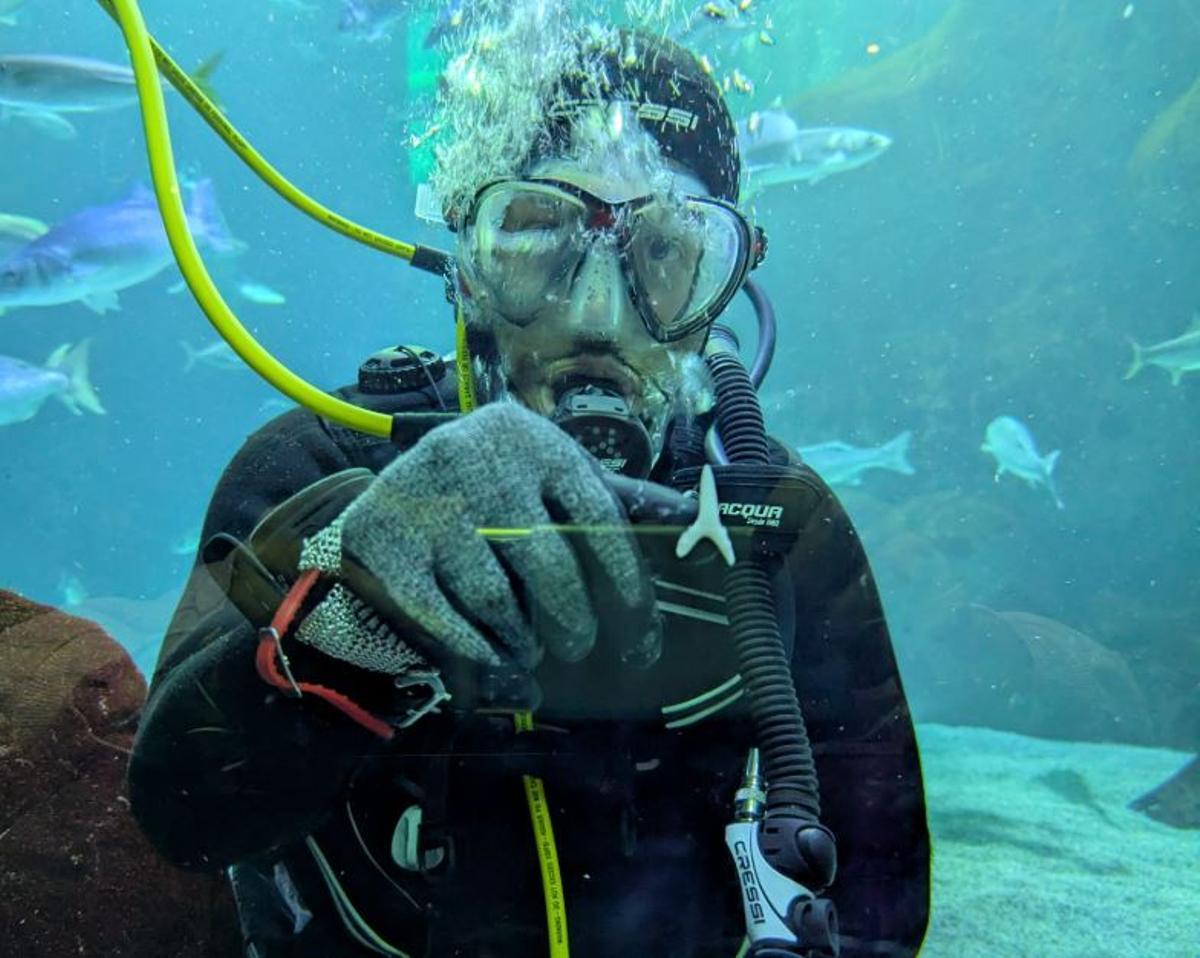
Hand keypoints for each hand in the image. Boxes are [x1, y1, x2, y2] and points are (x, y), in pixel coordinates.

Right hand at [324, 402, 661, 670]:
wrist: (391, 491)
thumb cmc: (492, 483)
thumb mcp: (548, 472)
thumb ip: (612, 493)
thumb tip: (687, 514)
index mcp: (530, 438)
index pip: (597, 515)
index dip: (626, 582)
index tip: (640, 629)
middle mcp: (475, 459)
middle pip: (548, 564)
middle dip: (573, 619)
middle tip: (580, 647)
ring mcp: (425, 501)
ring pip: (495, 597)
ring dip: (522, 638)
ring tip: (532, 648)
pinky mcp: (382, 542)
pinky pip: (442, 615)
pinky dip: (475, 646)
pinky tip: (494, 656)